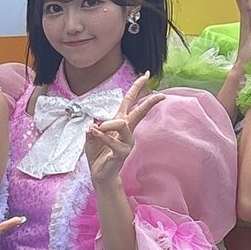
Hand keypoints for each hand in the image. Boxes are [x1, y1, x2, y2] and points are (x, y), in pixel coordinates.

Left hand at [84, 74, 160, 191]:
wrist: (99, 174)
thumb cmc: (97, 153)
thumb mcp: (90, 136)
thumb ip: (92, 128)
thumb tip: (94, 124)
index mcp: (119, 122)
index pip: (129, 102)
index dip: (137, 88)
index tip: (146, 75)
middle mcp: (126, 130)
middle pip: (139, 111)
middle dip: (149, 101)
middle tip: (160, 94)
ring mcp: (127, 141)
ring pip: (122, 124)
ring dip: (107, 124)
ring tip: (95, 129)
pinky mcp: (123, 152)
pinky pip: (112, 140)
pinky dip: (100, 136)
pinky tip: (92, 133)